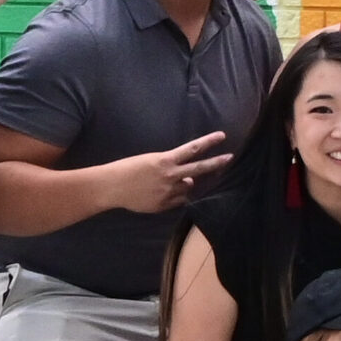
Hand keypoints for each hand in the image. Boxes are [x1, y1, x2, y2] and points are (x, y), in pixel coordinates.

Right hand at [112, 132, 232, 213]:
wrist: (110, 186)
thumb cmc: (127, 170)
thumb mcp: (149, 161)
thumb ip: (171, 168)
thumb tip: (190, 180)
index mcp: (165, 160)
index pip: (192, 148)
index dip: (208, 142)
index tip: (222, 135)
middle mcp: (170, 175)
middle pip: (199, 168)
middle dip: (216, 163)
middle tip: (230, 157)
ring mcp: (168, 191)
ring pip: (188, 186)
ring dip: (184, 184)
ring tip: (164, 182)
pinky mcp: (164, 204)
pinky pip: (178, 200)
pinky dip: (175, 196)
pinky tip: (160, 193)